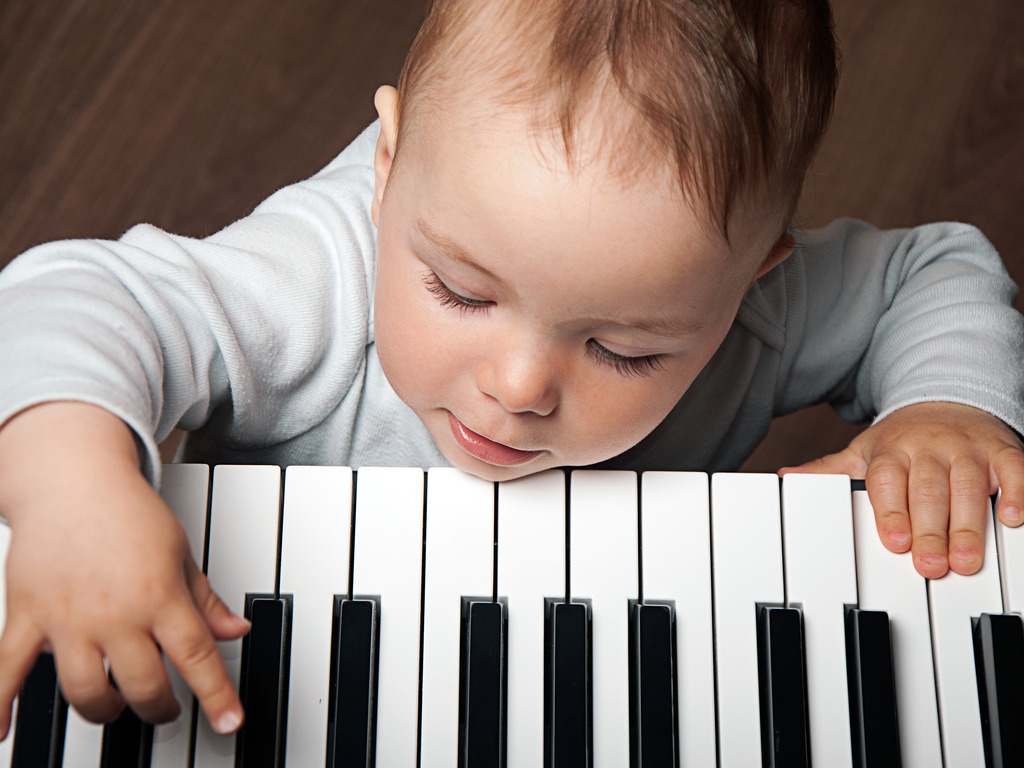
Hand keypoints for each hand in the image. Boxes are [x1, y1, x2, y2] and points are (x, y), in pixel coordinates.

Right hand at [0, 403, 249, 738]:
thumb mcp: (181, 553)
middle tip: (164, 707)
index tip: (230, 721)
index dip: (218, 695)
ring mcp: (70, 618)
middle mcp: (118, 612)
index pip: (198, 656)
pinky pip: (7, 668)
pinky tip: (0, 731)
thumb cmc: (129, 513)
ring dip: (104, 709)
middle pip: (144, 685)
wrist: (74, 481)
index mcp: (161, 595)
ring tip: (115, 704)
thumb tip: (236, 630)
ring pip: (87, 690)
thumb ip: (205, 600)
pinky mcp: (28, 615)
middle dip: (159, 707)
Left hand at [780, 402, 1023, 578]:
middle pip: (928, 490)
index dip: (891, 511)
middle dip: (930, 529)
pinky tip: (1012, 519)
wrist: (946, 398)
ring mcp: (967, 448)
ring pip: (968, 486)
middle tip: (931, 566)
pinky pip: (1014, 470)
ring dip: (968, 524)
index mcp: (891, 450)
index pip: (888, 481)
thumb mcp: (863, 451)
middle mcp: (929, 447)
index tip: (894, 542)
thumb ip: (829, 470)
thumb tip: (786, 479)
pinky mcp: (1003, 450)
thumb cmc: (903, 439)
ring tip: (965, 560)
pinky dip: (1017, 493)